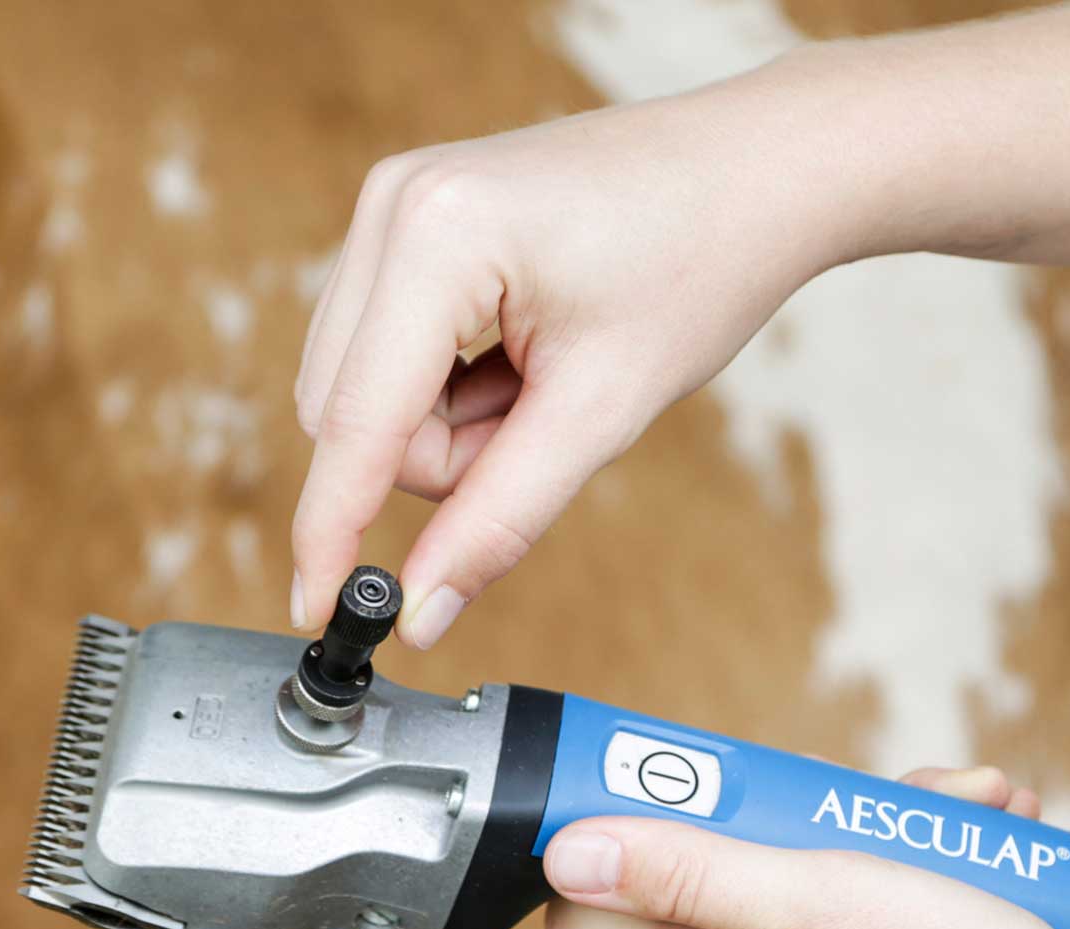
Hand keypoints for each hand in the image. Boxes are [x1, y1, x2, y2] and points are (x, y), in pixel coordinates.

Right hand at [291, 72, 837, 649]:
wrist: (753, 174)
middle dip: (443, 461)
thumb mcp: (600, 412)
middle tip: (542, 428)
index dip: (331, 530)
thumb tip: (422, 609)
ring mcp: (394, 207)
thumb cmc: (698, 267)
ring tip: (548, 380)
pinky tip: (525, 356)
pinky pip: (389, 358)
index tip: (316, 612)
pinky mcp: (409, 224)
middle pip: (349, 417)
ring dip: (452, 428)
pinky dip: (453, 390)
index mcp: (435, 237)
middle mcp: (392, 207)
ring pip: (365, 396)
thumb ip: (499, 517)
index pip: (353, 424)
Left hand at [541, 764, 1069, 928]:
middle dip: (791, 813)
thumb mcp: (820, 905)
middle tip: (894, 793)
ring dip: (880, 834)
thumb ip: (688, 875)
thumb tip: (565, 855)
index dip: (611, 833)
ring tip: (977, 811)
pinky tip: (992, 849)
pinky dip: (916, 879)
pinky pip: (857, 927)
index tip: (685, 776)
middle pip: (710, 881)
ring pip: (801, 891)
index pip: (589, 912)